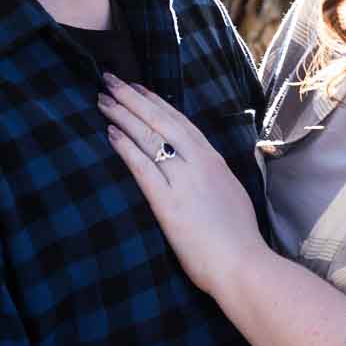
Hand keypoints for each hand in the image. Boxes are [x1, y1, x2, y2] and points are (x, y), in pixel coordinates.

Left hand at [98, 74, 273, 292]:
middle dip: (132, 98)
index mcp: (213, 160)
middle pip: (160, 120)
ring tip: (102, 100)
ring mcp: (183, 180)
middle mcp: (198, 162)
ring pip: (149, 137)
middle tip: (110, 80)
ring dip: (123, 116)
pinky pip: (142, 167)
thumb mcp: (230, 195)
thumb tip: (202, 171)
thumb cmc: (238, 238)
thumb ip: (213, 178)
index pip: (180, 121)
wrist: (243, 265)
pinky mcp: (167, 202)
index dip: (156, 102)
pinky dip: (125, 147)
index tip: (138, 87)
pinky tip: (109, 133)